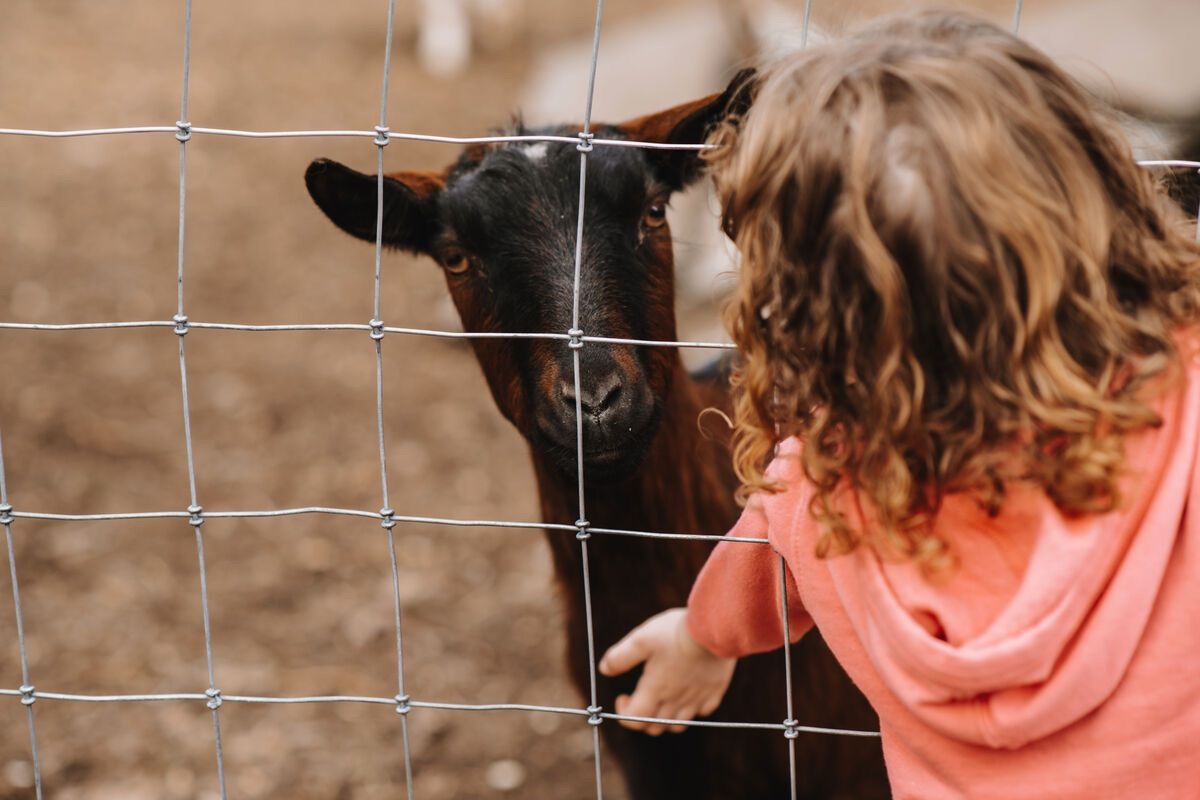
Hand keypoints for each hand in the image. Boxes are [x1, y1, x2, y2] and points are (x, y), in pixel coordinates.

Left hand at [598, 608, 735, 735]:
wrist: (715, 628)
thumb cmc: (675, 632)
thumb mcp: (641, 638)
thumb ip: (620, 657)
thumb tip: (604, 669)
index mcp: (655, 689)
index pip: (634, 720)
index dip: (623, 714)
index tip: (623, 697)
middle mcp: (675, 700)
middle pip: (655, 727)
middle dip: (642, 718)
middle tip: (640, 698)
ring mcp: (697, 698)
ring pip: (677, 725)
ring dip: (665, 718)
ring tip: (662, 698)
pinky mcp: (715, 692)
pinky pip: (701, 712)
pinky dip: (691, 709)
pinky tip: (688, 693)